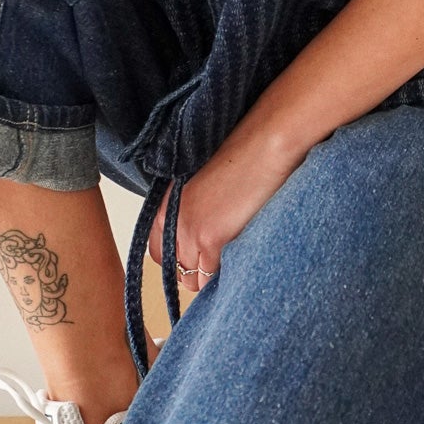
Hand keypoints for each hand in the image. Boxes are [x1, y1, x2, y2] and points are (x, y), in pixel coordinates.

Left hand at [147, 124, 311, 291]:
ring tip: (233, 266)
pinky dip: (226, 276)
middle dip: (195, 272)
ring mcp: (189, 230)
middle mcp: (171, 217)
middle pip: (176, 267)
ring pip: (194, 277)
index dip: (179, 262)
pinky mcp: (210, 239)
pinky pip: (212, 276)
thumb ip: (195, 208)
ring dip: (211, 276)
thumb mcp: (205, 182)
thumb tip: (207, 233)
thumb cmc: (245, 156)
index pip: (158, 250)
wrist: (264, 146)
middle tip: (219, 267)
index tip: (196, 264)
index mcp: (167, 201)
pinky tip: (241, 263)